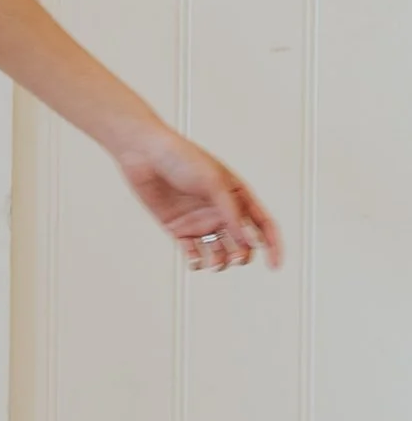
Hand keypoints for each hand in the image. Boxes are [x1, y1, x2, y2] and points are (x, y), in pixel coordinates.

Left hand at [114, 121, 282, 271]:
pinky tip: (195, 261)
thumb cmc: (182, 159)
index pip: (263, 224)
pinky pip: (192, 252)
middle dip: (243, 256)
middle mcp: (221, 211)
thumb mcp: (214, 182)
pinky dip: (196, 261)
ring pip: (219, 252)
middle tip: (235, 258)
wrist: (145, 154)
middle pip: (242, 243)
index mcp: (237, 196)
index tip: (274, 266)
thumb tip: (249, 242)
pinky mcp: (179, 228)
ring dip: (220, 262)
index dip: (273, 246)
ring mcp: (200, 221)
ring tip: (214, 263)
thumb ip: (232, 212)